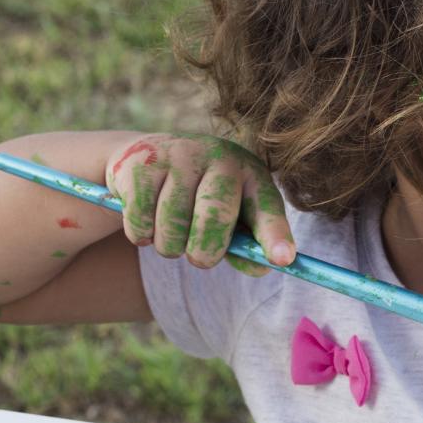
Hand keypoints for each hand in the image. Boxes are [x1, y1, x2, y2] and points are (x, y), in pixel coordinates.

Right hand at [104, 133, 295, 273]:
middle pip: (214, 217)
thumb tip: (262, 268)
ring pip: (173, 225)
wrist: (149, 158)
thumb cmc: (202, 199)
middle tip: (199, 259)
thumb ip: (247, 247)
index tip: (282, 258)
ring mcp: (179, 154)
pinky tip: (146, 223)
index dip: (275, 235)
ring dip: (169, 247)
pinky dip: (141, 235)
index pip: (268, 208)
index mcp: (252, 176)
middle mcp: (220, 157)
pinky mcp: (141, 161)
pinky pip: (140, 219)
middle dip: (204, 253)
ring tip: (170, 237)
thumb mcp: (232, 219)